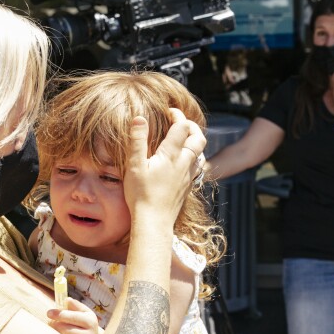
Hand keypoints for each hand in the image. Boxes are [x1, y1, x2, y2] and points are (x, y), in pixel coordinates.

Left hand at [46, 298, 103, 333]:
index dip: (59, 314)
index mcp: (91, 321)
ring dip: (55, 332)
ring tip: (56, 330)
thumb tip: (66, 300)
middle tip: (51, 322)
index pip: (73, 317)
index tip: (48, 313)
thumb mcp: (82, 312)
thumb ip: (74, 305)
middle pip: (64, 328)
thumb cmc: (82, 323)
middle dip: (55, 324)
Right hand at [124, 108, 205, 223]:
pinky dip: (192, 157)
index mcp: (171, 155)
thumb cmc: (140, 194)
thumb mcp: (134, 165)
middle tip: (178, 122)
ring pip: (200, 153)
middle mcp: (184, 163)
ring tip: (180, 139)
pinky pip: (196, 166)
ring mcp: (188, 176)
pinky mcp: (187, 187)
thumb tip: (139, 118)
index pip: (181, 127)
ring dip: (193, 141)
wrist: (154, 222)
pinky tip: (182, 161)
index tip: (169, 111)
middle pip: (198, 138)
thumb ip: (137, 140)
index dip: (177, 115)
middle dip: (191, 126)